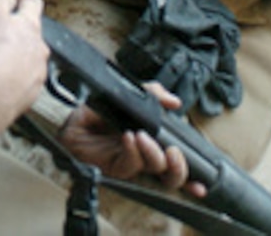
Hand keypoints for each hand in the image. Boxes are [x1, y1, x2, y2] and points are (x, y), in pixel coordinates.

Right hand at [0, 0, 48, 142]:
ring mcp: (39, 70)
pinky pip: (26, 79)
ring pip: (31, 56)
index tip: (11, 1)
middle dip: (18, 30)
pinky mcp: (34, 90)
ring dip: (18, 55)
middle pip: (33, 32)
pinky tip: (1, 79)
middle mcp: (40, 46)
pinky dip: (16, 77)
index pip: (34, 2)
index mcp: (30, 25)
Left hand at [58, 85, 205, 196]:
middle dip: (178, 165)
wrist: (69, 119)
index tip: (200, 176)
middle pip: (173, 175)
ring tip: (145, 139)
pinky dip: (133, 151)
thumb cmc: (97, 112)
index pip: (176, 160)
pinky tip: (130, 139)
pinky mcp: (114, 168)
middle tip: (172, 149)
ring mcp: (131, 164)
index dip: (193, 172)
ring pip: (155, 173)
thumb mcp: (126, 96)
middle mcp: (145, 158)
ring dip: (156, 156)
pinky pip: (130, 165)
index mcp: (152, 143)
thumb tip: (173, 102)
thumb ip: (151, 94)